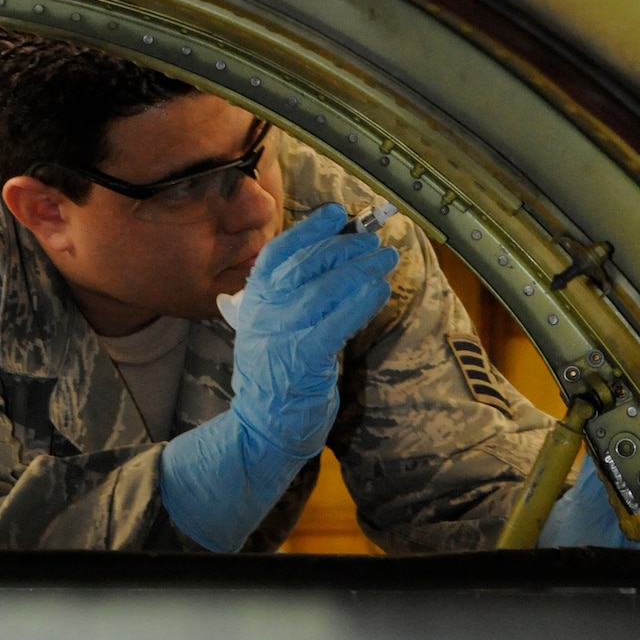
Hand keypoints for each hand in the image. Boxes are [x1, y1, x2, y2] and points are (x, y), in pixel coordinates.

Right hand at [232, 203, 398, 458]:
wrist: (262, 425)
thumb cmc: (276, 370)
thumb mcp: (272, 324)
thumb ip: (295, 294)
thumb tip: (338, 255)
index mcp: (254, 299)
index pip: (277, 254)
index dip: (308, 230)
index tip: (336, 213)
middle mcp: (264, 312)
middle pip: (305, 267)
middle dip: (344, 248)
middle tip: (374, 241)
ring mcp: (281, 335)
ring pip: (323, 291)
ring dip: (359, 270)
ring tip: (385, 259)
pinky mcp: (302, 360)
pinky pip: (335, 325)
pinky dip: (359, 304)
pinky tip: (379, 289)